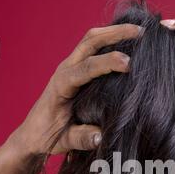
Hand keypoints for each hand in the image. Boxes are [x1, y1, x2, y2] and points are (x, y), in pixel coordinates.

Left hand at [11, 23, 140, 156]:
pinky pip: (93, 48)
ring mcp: (71, 67)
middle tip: (141, 33)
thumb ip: (80, 138)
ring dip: (114, 32)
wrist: (33, 134)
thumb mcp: (63, 141)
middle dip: (115, 34)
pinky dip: (111, 40)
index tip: (128, 64)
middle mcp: (65, 70)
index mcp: (61, 86)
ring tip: (140, 32)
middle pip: (90, 42)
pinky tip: (128, 42)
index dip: (107, 63)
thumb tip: (101, 137)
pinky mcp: (77, 70)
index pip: (85, 68)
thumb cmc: (46, 137)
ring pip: (92, 40)